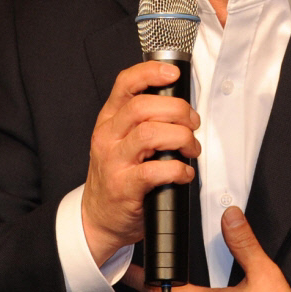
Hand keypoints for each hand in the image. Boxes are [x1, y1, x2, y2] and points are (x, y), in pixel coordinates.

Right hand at [82, 61, 200, 265]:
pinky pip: (155, 171)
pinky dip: (178, 170)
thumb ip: (144, 120)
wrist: (98, 218)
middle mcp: (108, 136)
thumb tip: (182, 104)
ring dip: (181, 138)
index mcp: (109, 118)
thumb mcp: (121, 139)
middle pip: (142, 107)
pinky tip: (184, 173)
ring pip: (150, 134)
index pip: (125, 83)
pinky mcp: (123, 187)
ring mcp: (114, 161)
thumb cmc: (118, 174)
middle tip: (192, 123)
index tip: (173, 74)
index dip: (151, 73)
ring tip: (191, 148)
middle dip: (177, 110)